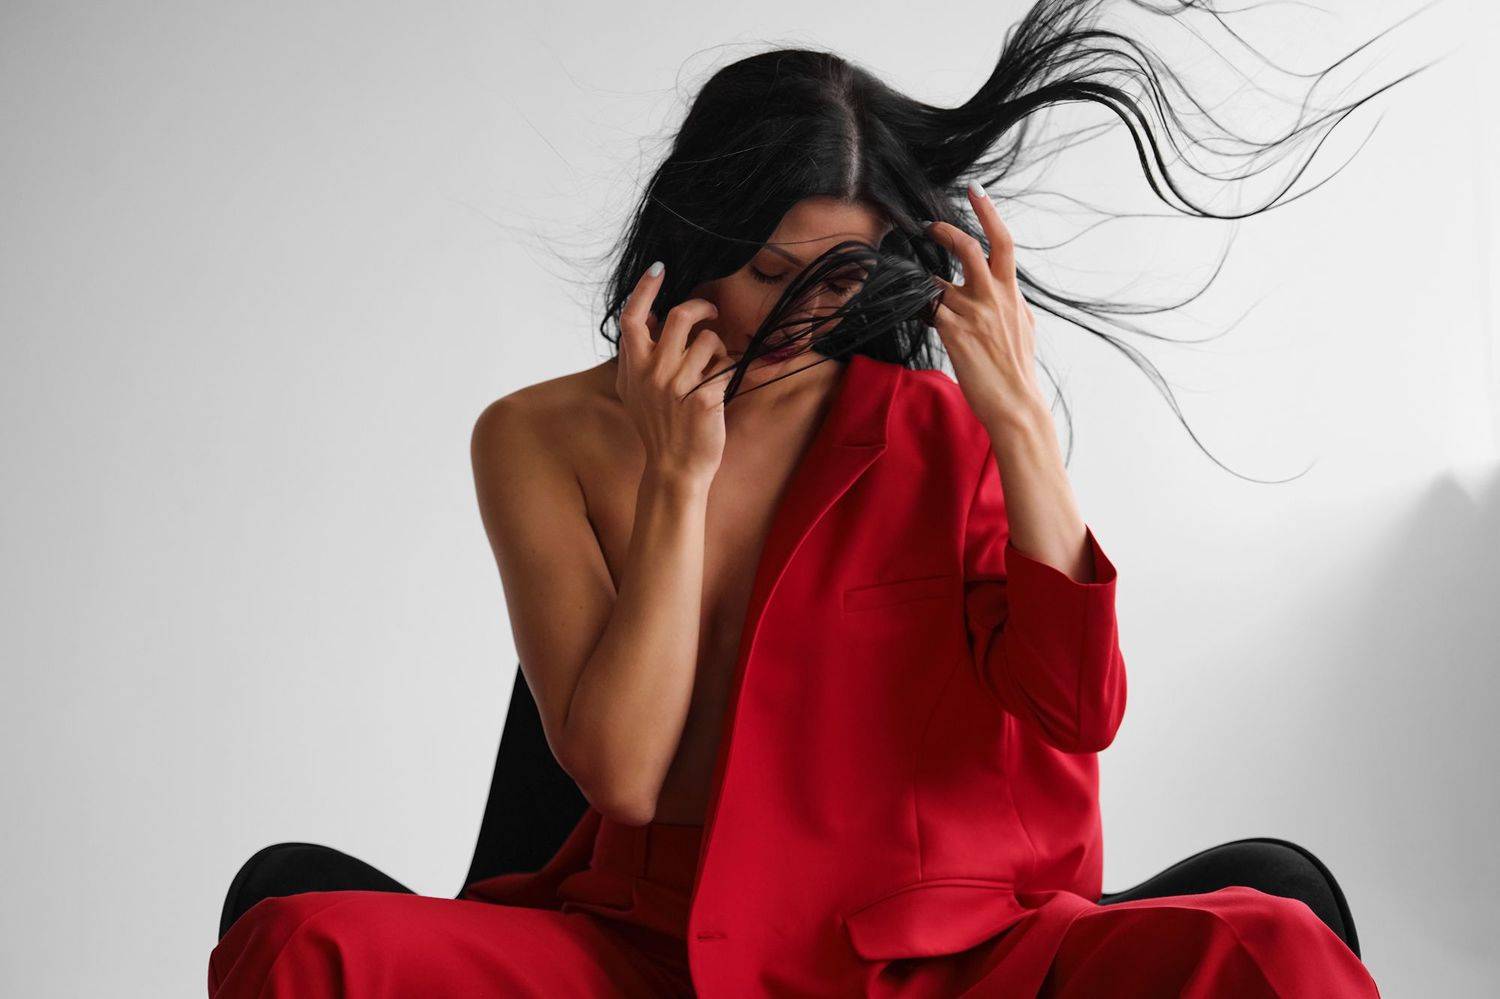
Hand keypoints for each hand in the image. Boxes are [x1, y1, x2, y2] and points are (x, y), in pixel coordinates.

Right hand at [616, 262, 730, 483]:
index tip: (659, 268)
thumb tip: (649, 317)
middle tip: (712, 312)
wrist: (673, 468)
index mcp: (634, 367)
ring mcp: (678, 386)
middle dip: (702, 308)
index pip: (632, 318)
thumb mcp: (633, 391)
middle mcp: (653, 373)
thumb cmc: (657, 427)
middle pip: (679, 317)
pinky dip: (730, 371)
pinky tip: (723, 387)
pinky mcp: (705, 398)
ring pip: (709, 341)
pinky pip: (727, 366)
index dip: (645, 289)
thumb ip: (635, 355)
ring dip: (719, 350)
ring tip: (715, 368)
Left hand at [925, 181, 1044, 425]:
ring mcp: (972, 314)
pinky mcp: (954, 332)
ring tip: (927, 299)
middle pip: (968, 249)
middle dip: (946, 231)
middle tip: (928, 226)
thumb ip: (1012, 303)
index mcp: (1011, 292)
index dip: (988, 212)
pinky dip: (921, 308)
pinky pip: (927, 310)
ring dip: (927, 287)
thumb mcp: (1025, 327)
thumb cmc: (1018, 369)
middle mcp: (992, 297)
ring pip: (937, 284)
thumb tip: (1008, 293)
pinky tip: (919, 315)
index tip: (975, 190)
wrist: (1015, 403)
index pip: (1003, 243)